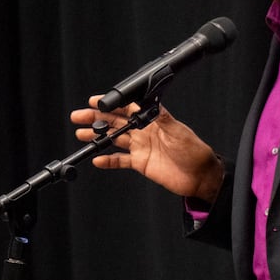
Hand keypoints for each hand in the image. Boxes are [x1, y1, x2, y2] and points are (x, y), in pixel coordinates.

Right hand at [70, 96, 224, 201]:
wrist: (200, 177)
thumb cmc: (195, 152)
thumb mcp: (179, 132)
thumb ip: (162, 119)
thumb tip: (151, 104)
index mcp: (153, 120)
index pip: (128, 108)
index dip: (111, 104)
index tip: (95, 102)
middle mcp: (144, 132)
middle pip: (115, 123)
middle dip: (96, 119)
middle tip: (79, 116)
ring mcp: (141, 148)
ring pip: (114, 140)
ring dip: (98, 137)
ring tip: (81, 134)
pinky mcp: (140, 163)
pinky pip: (120, 161)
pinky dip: (108, 160)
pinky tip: (97, 159)